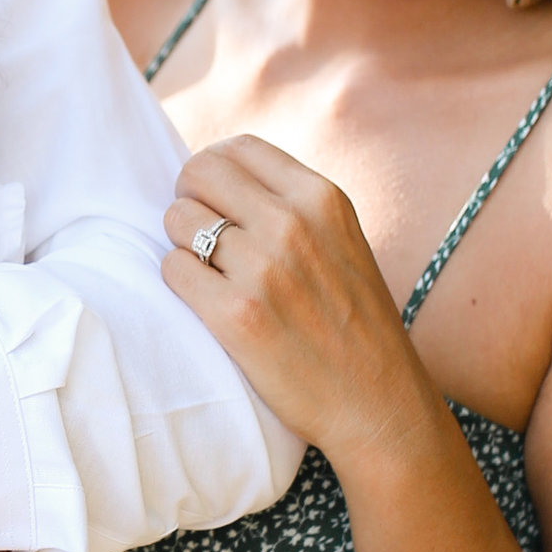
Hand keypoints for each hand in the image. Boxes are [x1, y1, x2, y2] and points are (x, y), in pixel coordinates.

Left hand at [163, 135, 437, 470]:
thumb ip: (292, 205)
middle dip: (189, 200)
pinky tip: (208, 304)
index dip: (213, 171)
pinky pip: (173, 269)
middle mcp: (293, 224)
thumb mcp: (341, 241)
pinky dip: (180, 283)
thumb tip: (219, 175)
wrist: (378, 404)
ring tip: (211, 276)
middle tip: (202, 237)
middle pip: (197, 173)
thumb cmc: (354, 323)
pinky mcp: (236, 316)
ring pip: (178, 221)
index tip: (216, 201)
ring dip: (183, 246)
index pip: (237, 147)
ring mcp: (263, 269)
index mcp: (321, 198)